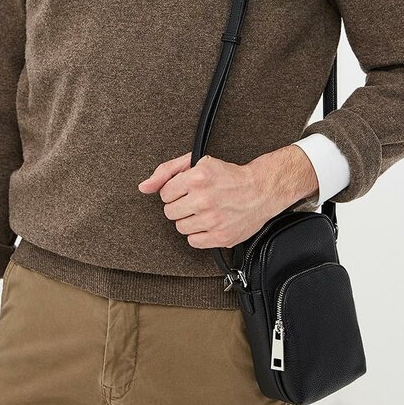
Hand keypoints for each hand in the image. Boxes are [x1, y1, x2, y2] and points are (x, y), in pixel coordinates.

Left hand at [137, 145, 318, 248]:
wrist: (259, 190)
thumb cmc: (228, 176)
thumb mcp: (197, 162)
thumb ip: (167, 171)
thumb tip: (144, 187)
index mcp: (197, 177)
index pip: (165, 193)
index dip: (175, 191)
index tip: (188, 189)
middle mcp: (203, 199)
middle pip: (170, 212)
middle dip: (181, 205)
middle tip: (196, 200)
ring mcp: (212, 220)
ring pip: (180, 227)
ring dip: (190, 220)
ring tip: (205, 211)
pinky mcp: (220, 236)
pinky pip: (193, 241)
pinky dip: (199, 233)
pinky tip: (210, 222)